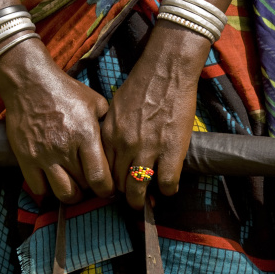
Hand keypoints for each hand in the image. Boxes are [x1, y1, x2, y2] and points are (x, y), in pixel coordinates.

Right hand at [0, 39, 113, 203]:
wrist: (29, 82)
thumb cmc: (65, 91)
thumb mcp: (95, 103)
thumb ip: (107, 126)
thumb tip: (117, 145)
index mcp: (86, 135)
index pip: (99, 178)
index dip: (106, 190)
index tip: (107, 189)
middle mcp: (65, 148)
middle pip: (83, 188)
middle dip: (90, 190)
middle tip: (90, 184)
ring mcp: (43, 155)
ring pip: (62, 194)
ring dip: (71, 195)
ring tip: (73, 186)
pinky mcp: (26, 158)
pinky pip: (39, 189)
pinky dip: (48, 190)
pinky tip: (53, 180)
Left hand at [102, 23, 210, 208]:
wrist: (166, 69)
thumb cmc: (141, 85)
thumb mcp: (115, 108)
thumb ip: (111, 131)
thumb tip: (111, 151)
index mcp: (109, 135)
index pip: (103, 170)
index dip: (109, 184)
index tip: (115, 190)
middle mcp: (124, 145)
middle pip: (119, 184)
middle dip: (125, 196)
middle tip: (132, 201)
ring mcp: (148, 148)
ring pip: (139, 188)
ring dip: (143, 200)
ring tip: (147, 204)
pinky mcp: (171, 149)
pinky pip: (167, 182)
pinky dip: (167, 189)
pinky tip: (168, 188)